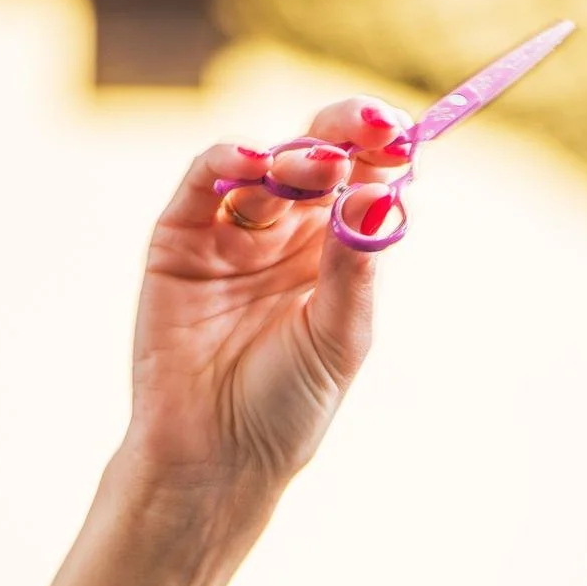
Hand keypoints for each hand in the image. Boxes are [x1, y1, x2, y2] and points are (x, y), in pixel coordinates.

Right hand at [120, 96, 415, 507]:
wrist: (217, 457)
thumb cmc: (288, 406)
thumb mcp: (338, 336)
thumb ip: (356, 268)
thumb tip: (384, 195)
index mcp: (337, 254)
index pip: (365, 182)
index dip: (385, 153)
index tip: (406, 136)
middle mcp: (288, 234)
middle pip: (320, 158)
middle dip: (347, 135)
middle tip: (371, 128)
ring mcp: (233, 231)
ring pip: (268, 164)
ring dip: (296, 156)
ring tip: (319, 167)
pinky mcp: (180, 237)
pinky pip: (203, 181)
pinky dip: (226, 160)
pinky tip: (253, 160)